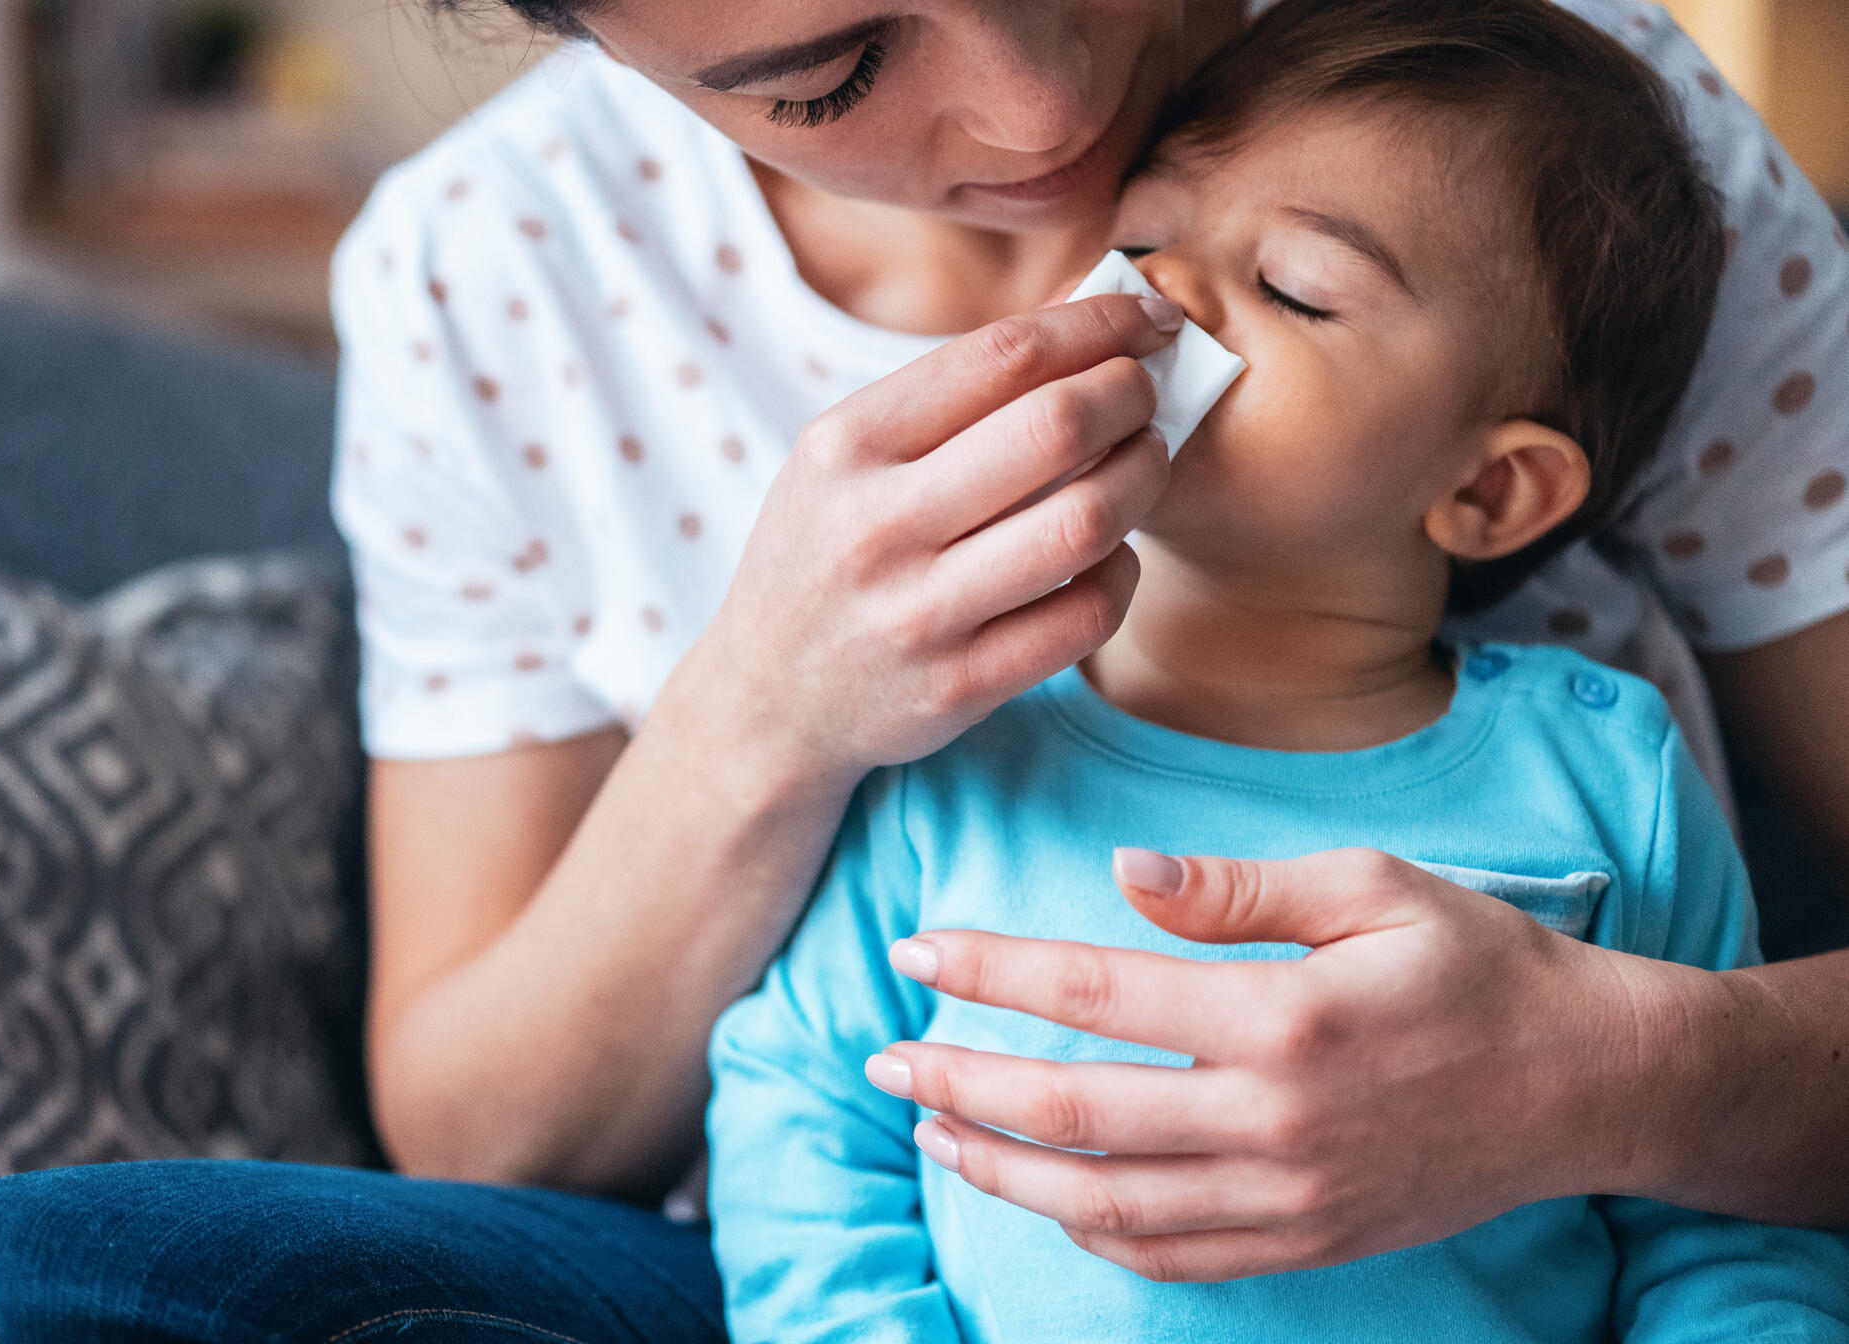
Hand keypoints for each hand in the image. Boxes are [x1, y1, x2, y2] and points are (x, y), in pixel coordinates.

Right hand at [662, 295, 1181, 795]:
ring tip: (1142, 465)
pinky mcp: (959, 687)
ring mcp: (918, 614)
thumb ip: (946, 398)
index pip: (1003, 355)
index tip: (1149, 320)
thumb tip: (1087, 325)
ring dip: (1142, 479)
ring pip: (1085, 523)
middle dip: (1132, 396)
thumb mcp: (842, 460)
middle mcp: (876, 525)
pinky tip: (1109, 555)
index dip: (1100, 325)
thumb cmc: (824, 555)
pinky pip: (1086, 615)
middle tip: (1148, 397)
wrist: (767, 699)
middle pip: (1056, 427)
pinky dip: (1122, 573)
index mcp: (847, 445)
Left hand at [868, 848, 1708, 1280]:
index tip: (914, 950)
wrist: (1588, 1084)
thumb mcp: (1371, 887)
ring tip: (933, 1129)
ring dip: (1003, 1168)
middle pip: (1074, 1109)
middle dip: (959, 1082)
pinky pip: (1172, 1257)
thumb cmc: (1477, 963)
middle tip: (883, 1058)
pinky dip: (1092, 1234)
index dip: (989, 969)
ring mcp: (1288, 1196)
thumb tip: (1118, 872)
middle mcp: (1274, 1119)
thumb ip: (1236, 886)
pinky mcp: (1306, 1243)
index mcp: (1282, 1015)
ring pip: (1105, 1202)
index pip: (1093, 990)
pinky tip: (1044, 1195)